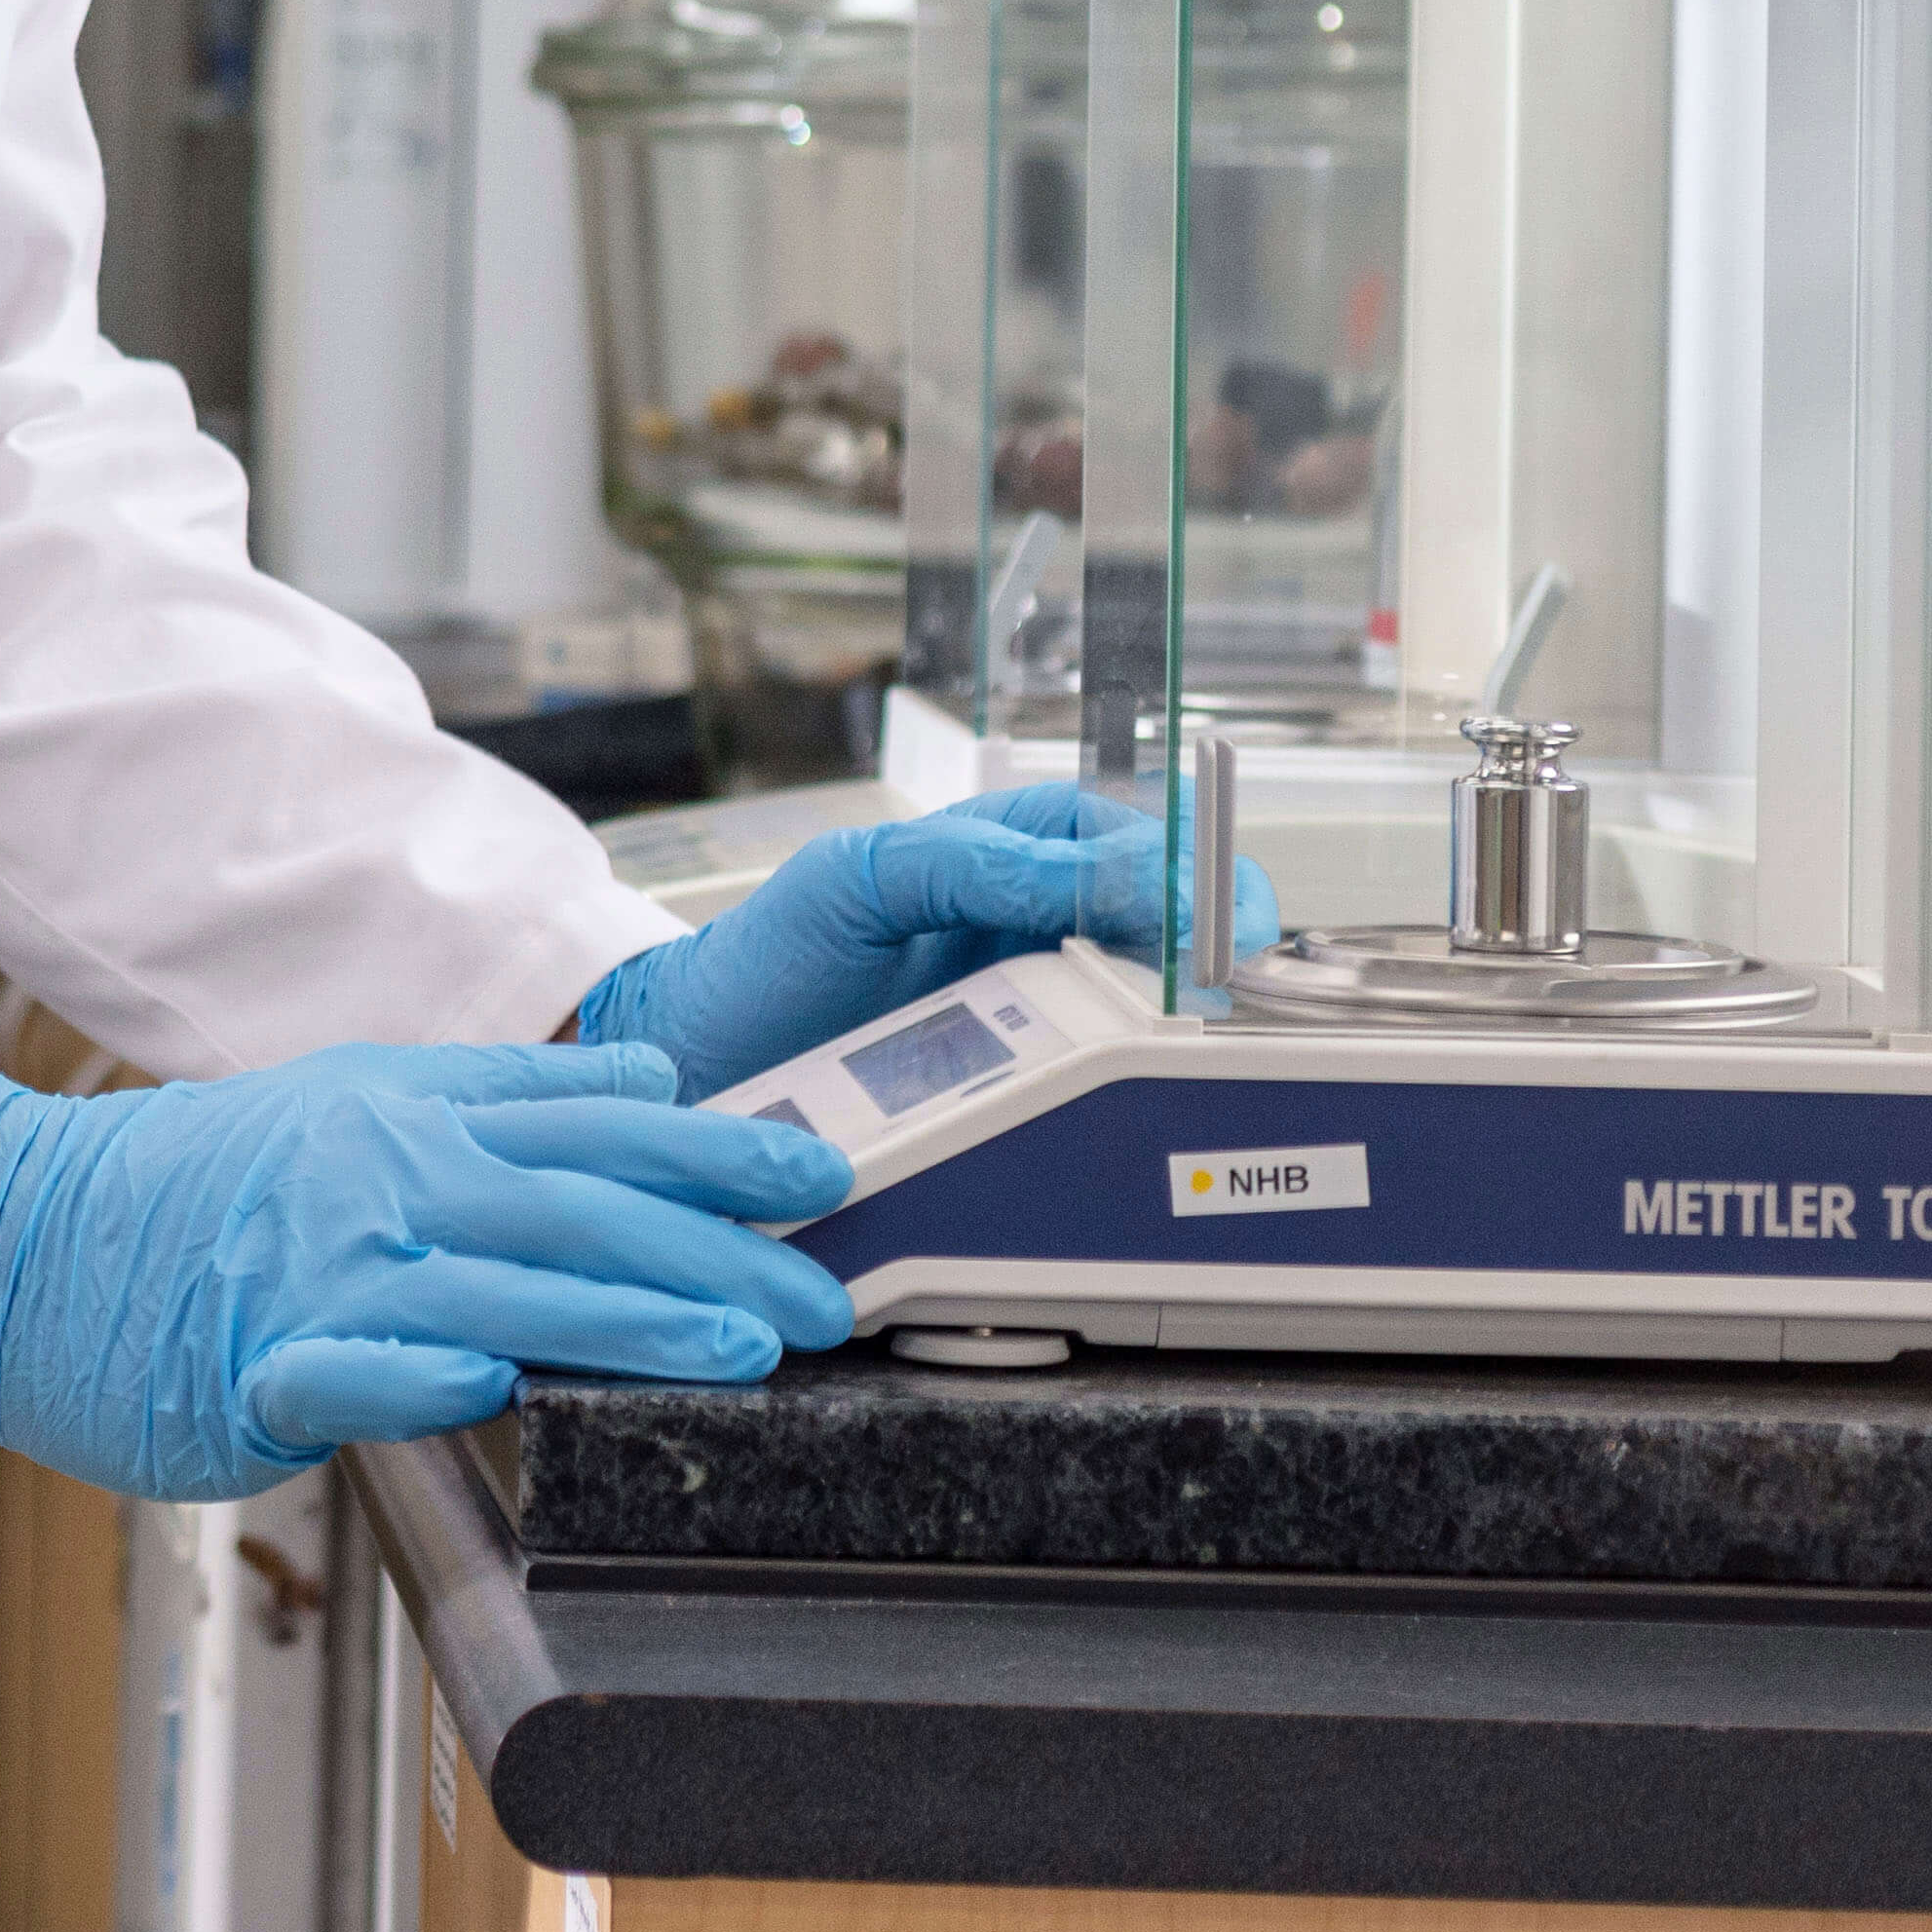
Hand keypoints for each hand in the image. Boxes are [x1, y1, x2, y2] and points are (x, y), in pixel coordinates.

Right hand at [0, 1046, 854, 1505]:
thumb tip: (644, 1074)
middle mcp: (377, 1176)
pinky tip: (491, 1380)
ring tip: (732, 1348)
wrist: (15, 1234)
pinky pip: (345, 1366)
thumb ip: (503, 1095)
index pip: (589, 1122)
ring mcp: (315, 1269)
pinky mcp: (250, 1361)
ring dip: (621, 1313)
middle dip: (713, 1249)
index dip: (713, 1147)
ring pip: (491, 1280)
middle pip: (571, 1203)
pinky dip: (420, 1368)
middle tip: (822, 1294)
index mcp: (408, 1113)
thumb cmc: (195, 1189)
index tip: (822, 1173)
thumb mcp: (356, 1100)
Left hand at [574, 779, 1219, 1095]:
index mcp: (999, 859)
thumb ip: (965, 864)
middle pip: (1156, 918)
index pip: (1121, 837)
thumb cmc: (769, 960)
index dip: (1176, 862)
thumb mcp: (856, 884)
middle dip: (1210, 929)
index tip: (1208, 902)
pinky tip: (1154, 1086)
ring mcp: (1028, 1016)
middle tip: (1236, 960)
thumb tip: (1092, 873)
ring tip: (1214, 1016)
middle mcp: (1028, 934)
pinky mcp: (1014, 1094)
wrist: (695, 1066)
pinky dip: (1133, 1083)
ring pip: (1140, 1005)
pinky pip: (1091, 1084)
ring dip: (1186, 1008)